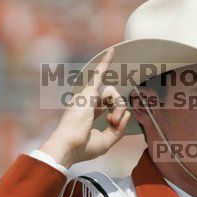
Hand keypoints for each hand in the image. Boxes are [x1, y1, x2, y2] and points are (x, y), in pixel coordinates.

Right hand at [39, 47, 130, 166]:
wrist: (69, 146)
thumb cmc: (83, 147)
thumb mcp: (107, 140)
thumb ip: (119, 128)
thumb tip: (127, 112)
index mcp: (88, 112)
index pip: (106, 106)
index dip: (116, 116)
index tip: (114, 125)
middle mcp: (86, 101)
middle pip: (112, 99)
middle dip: (118, 111)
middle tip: (113, 123)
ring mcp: (86, 95)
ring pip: (112, 93)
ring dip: (117, 106)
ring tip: (112, 119)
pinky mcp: (88, 92)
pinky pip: (99, 73)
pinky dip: (106, 62)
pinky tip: (113, 50)